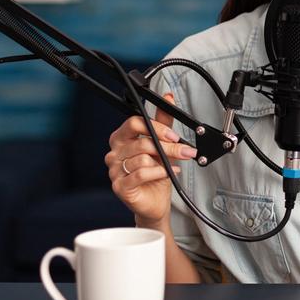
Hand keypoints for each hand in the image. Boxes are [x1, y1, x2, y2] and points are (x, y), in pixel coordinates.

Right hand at [105, 92, 196, 228]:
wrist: (154, 202)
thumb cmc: (155, 174)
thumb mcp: (162, 145)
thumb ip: (163, 122)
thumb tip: (168, 98)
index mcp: (121, 139)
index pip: (134, 123)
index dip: (156, 127)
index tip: (173, 135)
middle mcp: (114, 153)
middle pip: (142, 142)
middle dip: (168, 146)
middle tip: (184, 151)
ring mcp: (114, 170)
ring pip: (143, 158)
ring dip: (166, 162)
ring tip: (174, 165)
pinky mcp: (119, 186)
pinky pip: (141, 174)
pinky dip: (159, 173)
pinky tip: (168, 173)